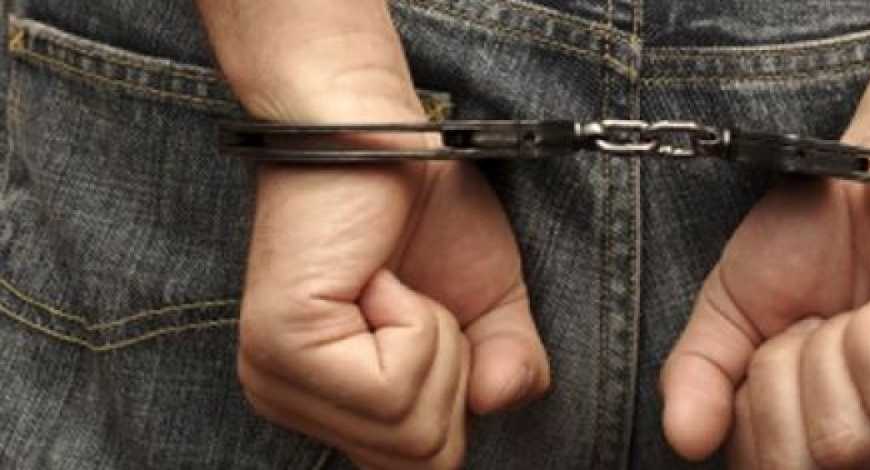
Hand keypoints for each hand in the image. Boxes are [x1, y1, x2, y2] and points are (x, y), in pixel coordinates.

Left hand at [196, 2, 550, 467]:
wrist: (381, 130)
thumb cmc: (425, 209)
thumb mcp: (490, 307)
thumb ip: (507, 371)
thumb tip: (493, 402)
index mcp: (333, 403)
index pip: (422, 464)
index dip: (461, 398)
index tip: (445, 327)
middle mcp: (292, 402)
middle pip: (424, 459)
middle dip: (457, 372)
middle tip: (420, 297)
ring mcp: (280, 379)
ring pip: (411, 432)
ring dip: (436, 342)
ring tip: (397, 283)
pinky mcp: (283, 345)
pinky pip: (390, 386)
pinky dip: (414, 323)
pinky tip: (378, 278)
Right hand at [661, 124, 869, 467]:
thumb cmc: (817, 230)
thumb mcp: (735, 309)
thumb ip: (700, 377)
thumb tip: (684, 440)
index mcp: (846, 430)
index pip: (771, 469)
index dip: (750, 403)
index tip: (781, 335)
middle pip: (806, 466)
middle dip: (781, 377)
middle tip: (815, 317)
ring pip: (847, 439)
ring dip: (825, 350)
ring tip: (856, 304)